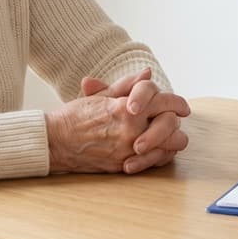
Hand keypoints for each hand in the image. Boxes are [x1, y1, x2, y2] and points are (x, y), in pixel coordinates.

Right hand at [59, 67, 190, 173]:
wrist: (56, 142)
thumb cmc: (75, 116)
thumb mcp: (101, 95)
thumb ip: (128, 85)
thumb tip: (147, 73)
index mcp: (126, 107)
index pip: (164, 101)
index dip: (177, 101)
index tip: (181, 105)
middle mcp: (131, 129)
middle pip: (171, 123)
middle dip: (176, 119)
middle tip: (178, 117)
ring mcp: (129, 149)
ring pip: (169, 145)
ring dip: (171, 139)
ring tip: (169, 134)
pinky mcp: (124, 165)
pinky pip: (155, 162)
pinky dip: (160, 155)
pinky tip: (158, 149)